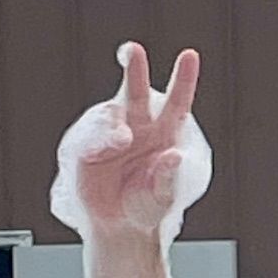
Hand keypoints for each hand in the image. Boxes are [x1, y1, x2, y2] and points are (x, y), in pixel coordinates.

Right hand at [52, 43, 204, 240]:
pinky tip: (108, 146)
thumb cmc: (146, 208)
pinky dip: (97, 138)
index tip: (189, 56)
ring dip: (114, 122)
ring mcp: (111, 135)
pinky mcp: (87, 147)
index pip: (177, 103)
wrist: (119, 228)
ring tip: (122, 140)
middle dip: (135, 69)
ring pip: (110, 112)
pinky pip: (89, 135)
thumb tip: (173, 156)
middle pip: (137, 92)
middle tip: (132, 50)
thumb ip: (168, 178)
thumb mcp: (162, 198)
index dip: (184, 80)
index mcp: (165, 135)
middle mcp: (138, 128)